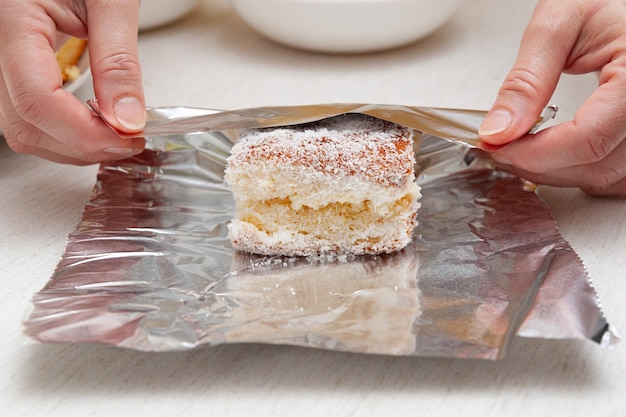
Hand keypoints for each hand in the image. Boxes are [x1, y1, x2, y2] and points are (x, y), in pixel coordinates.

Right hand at [0, 0, 145, 164]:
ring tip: (116, 133)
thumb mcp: (111, 1)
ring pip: (23, 129)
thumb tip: (128, 119)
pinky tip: (94, 124)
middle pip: (25, 123)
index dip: (84, 132)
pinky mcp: (13, 71)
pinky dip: (64, 133)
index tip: (128, 136)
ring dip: (73, 145)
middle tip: (128, 139)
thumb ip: (119, 61)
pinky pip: (28, 117)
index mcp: (12, 19)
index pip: (36, 98)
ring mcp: (0, 61)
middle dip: (81, 144)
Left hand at [478, 0, 625, 195]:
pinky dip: (582, 170)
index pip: (588, 139)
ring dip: (558, 174)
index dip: (534, 153)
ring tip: (521, 151)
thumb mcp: (559, 23)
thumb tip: (498, 131)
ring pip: (607, 177)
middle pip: (596, 165)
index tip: (496, 146)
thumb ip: (527, 80)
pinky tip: (554, 155)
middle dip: (539, 166)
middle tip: (500, 148)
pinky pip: (618, 173)